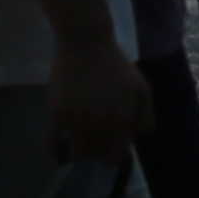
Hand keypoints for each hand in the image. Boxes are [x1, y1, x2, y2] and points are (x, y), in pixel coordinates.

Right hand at [48, 43, 152, 165]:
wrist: (85, 41)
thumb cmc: (115, 63)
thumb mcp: (141, 86)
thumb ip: (145, 115)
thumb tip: (138, 137)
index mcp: (122, 120)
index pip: (115, 155)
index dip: (112, 156)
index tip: (108, 150)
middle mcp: (100, 124)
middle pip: (96, 155)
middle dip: (96, 152)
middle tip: (93, 143)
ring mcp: (77, 120)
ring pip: (77, 152)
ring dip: (78, 152)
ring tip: (78, 144)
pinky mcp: (57, 113)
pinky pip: (53, 142)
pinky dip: (54, 151)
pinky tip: (57, 152)